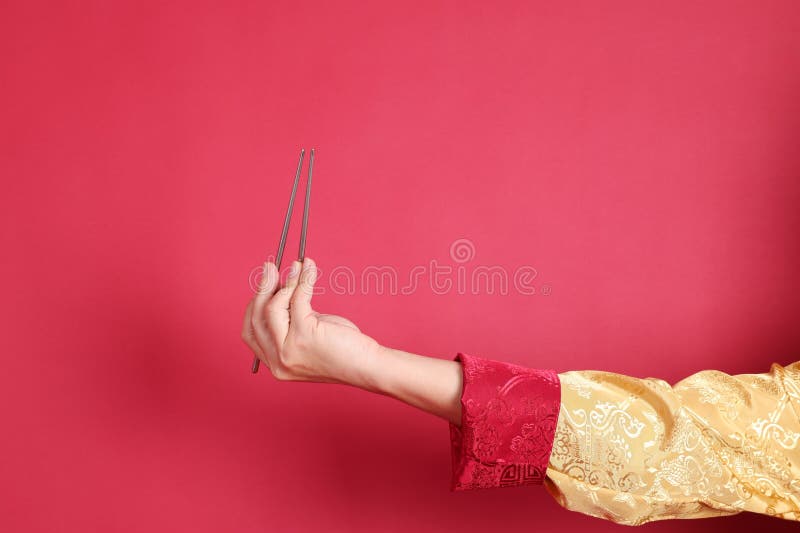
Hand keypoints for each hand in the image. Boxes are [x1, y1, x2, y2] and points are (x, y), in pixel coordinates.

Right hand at [241, 258, 380, 385]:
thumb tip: (279, 285)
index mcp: (275, 364)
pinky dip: (302, 279)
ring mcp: (289, 351)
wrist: (365, 366)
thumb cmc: (342, 350)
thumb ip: (290, 318)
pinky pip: (297, 299)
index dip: (255, 304)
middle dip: (262, 288)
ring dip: (285, 282)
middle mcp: (277, 361)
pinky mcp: (304, 336)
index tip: (264, 284)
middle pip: (256, 317)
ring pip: (272, 307)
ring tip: (296, 266)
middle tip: (271, 266)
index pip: (251, 332)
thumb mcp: (308, 335)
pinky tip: (308, 268)